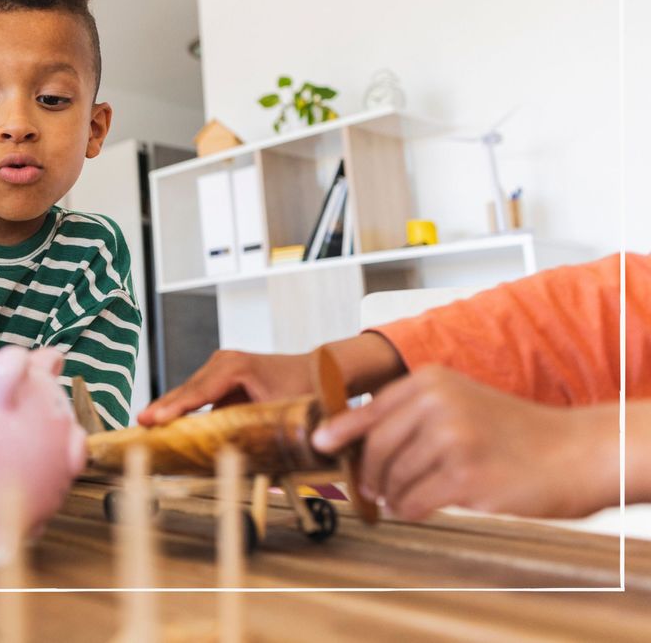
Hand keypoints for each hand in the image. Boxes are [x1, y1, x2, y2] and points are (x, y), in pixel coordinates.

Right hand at [138, 350, 316, 425]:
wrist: (315, 372)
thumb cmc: (303, 389)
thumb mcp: (281, 411)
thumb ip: (258, 431)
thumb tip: (241, 461)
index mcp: (236, 366)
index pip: (199, 390)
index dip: (177, 407)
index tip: (156, 421)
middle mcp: (223, 361)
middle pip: (187, 389)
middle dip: (163, 408)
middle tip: (141, 424)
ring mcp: (219, 366)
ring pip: (188, 392)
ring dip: (169, 409)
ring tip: (146, 426)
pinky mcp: (219, 377)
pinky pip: (196, 395)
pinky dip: (181, 408)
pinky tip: (165, 422)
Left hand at [312, 366, 614, 520]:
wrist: (572, 452)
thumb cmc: (513, 431)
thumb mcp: (460, 401)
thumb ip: (413, 414)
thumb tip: (355, 440)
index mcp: (431, 381)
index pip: (370, 410)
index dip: (340, 431)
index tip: (320, 444)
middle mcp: (438, 404)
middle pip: (376, 448)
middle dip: (370, 474)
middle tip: (371, 489)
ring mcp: (452, 439)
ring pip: (394, 477)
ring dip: (393, 494)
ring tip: (405, 497)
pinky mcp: (465, 477)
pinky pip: (414, 501)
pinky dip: (410, 509)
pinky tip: (420, 508)